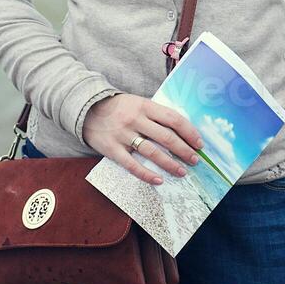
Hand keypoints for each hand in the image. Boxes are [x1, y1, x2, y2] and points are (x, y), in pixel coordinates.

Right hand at [82, 94, 204, 185]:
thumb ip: (156, 114)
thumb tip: (181, 130)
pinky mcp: (112, 149)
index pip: (173, 119)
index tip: (199, 144)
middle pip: (166, 137)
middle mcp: (135, 119)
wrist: (86, 108)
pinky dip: (146, 174)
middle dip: (184, 150)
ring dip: (170, 164)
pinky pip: (132, 165)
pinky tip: (158, 180)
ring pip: (152, 152)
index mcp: (144, 106)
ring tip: (182, 172)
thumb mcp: (138, 103)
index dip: (189, 132)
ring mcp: (123, 135)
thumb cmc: (118, 107)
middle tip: (195, 160)